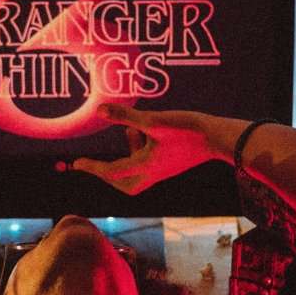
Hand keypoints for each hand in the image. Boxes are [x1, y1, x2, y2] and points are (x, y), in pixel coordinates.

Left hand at [73, 104, 216, 195]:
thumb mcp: (154, 120)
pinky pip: (149, 165)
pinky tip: (144, 130)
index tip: (77, 163)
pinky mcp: (172, 163)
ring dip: (126, 159)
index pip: (112, 172)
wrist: (218, 138)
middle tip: (96, 163)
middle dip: (109, 175)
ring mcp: (164, 169)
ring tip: (130, 132)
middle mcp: (153, 172)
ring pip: (137, 175)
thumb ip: (126, 116)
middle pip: (125, 184)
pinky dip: (141, 151)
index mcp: (146, 165)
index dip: (92, 167)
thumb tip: (100, 110)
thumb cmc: (188, 130)